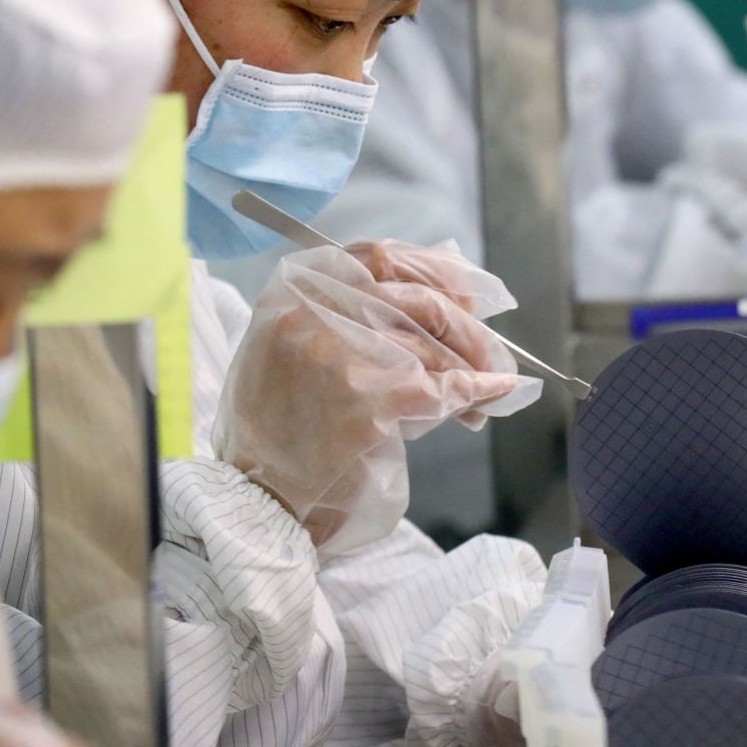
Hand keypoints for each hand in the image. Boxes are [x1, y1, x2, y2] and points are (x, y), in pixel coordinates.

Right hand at [212, 240, 540, 556]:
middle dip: (464, 327)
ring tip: (479, 391)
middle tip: (489, 351)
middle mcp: (315, 310)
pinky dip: (475, 391)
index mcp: (298, 288)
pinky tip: (490, 394)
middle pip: (417, 300)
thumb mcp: (296, 341)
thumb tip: (443, 297)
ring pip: (431, 349)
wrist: (257, 489)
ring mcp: (340, 353)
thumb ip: (350, 311)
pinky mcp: (366, 401)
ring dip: (469, 370)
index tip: (463, 293)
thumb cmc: (281, 417)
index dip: (433, 271)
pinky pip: (441, 389)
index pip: (380, 256)